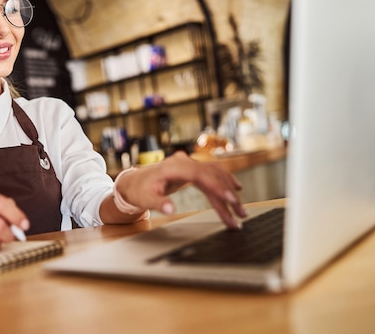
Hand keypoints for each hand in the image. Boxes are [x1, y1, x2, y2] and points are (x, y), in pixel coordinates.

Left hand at [116, 151, 246, 228]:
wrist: (134, 181)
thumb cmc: (138, 190)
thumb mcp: (145, 199)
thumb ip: (158, 204)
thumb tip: (170, 210)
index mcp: (172, 167)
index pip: (199, 174)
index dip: (216, 185)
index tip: (230, 198)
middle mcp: (183, 162)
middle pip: (211, 175)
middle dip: (227, 194)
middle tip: (240, 212)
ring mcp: (188, 164)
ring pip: (214, 174)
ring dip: (228, 190)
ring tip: (240, 208)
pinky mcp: (190, 169)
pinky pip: (211, 173)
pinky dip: (224, 181)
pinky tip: (236, 188)